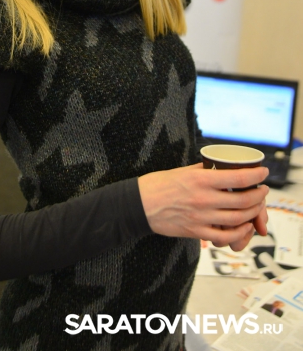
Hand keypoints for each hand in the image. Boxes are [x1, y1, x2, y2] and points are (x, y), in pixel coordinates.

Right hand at [138, 162, 268, 248]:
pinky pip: (225, 236)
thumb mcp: (183, 171)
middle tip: (263, 190)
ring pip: (238, 219)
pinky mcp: (196, 232)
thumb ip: (204, 170)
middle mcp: (203, 199)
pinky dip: (239, 232)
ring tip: (256, 206)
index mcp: (200, 180)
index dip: (256, 176)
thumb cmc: (159, 185)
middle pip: (243, 200)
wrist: (139, 205)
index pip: (238, 179)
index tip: (264, 172)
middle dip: (259, 195)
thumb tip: (221, 166)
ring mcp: (201, 218)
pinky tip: (243, 226)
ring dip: (253, 213)